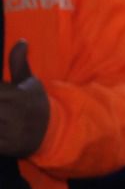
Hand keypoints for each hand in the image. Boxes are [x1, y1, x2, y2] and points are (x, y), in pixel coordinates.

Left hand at [0, 41, 49, 156]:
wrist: (54, 132)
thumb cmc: (36, 103)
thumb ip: (18, 63)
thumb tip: (21, 41)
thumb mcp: (30, 82)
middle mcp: (13, 113)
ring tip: (0, 111)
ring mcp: (9, 131)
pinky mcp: (5, 147)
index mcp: (17, 95)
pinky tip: (0, 125)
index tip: (0, 93)